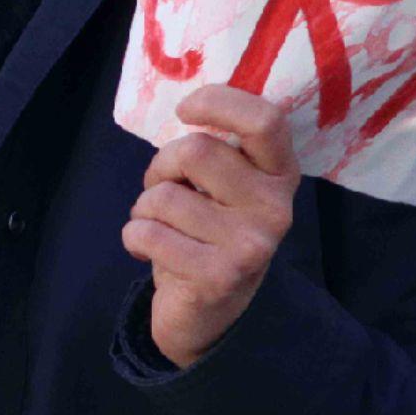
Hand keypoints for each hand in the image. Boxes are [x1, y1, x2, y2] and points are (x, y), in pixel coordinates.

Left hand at [126, 83, 300, 368]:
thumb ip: (221, 150)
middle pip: (196, 151)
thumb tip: (188, 108)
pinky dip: (134, 237)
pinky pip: (148, 234)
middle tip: (162, 187)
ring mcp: (250, 244)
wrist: (213, 312)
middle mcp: (276, 206)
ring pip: (163, 196)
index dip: (218, 102)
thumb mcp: (229, 186)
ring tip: (160, 226)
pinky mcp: (218, 276)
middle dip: (161, 166)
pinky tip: (149, 251)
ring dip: (145, 208)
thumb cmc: (212, 230)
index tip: (186, 109)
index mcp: (282, 173)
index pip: (265, 120)